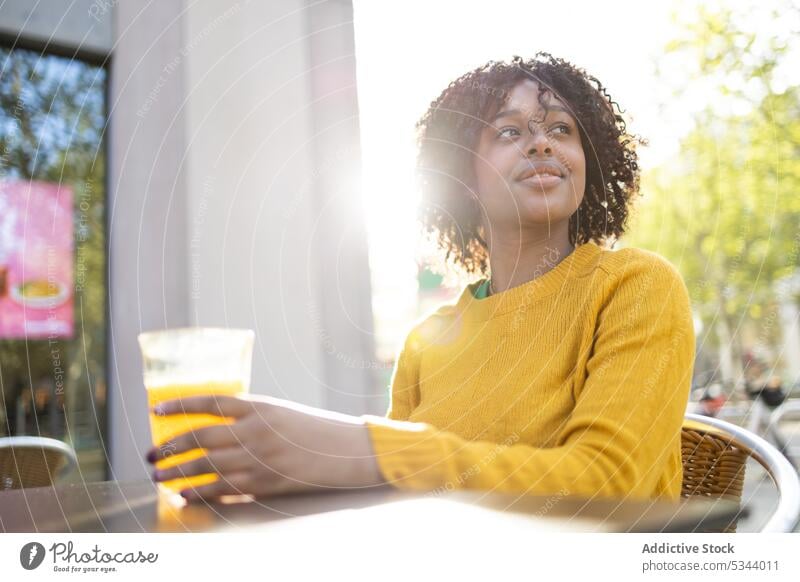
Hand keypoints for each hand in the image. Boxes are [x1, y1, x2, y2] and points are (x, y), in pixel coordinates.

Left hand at [145, 394, 385, 501]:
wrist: (347, 451)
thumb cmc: (314, 430)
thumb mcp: (281, 413)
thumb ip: (249, 418)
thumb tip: (212, 431)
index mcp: (259, 406)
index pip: (209, 402)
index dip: (179, 406)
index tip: (156, 410)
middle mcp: (255, 430)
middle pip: (200, 437)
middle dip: (170, 447)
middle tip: (151, 456)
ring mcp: (259, 458)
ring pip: (206, 466)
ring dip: (178, 473)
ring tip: (158, 478)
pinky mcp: (265, 482)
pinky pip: (223, 489)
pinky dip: (200, 493)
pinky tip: (185, 496)